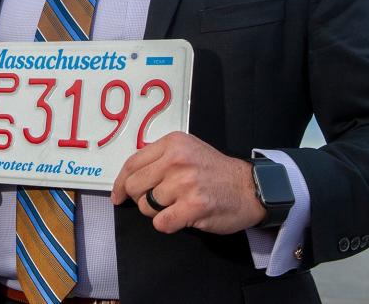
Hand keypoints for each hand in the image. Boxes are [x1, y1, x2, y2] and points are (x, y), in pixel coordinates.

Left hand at [110, 131, 265, 234]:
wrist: (250, 187)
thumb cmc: (216, 171)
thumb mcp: (187, 150)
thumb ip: (159, 158)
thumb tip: (128, 177)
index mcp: (172, 144)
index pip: (132, 164)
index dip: (120, 183)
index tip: (118, 195)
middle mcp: (176, 160)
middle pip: (134, 186)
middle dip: (141, 198)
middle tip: (158, 200)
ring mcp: (184, 183)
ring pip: (146, 206)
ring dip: (157, 212)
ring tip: (177, 205)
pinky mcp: (193, 206)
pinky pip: (161, 223)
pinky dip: (168, 224)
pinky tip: (182, 216)